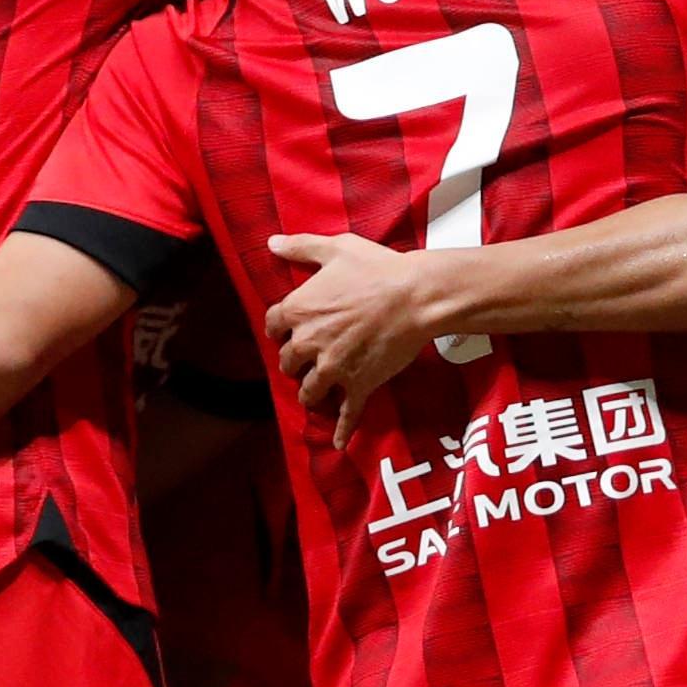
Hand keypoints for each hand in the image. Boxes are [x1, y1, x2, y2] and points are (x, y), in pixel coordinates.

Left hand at [265, 233, 435, 446]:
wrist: (416, 296)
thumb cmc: (377, 268)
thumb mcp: (336, 249)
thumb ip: (300, 247)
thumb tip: (271, 242)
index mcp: (299, 310)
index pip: (272, 324)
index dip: (279, 327)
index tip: (286, 329)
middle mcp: (310, 343)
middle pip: (287, 361)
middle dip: (294, 361)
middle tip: (304, 361)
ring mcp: (333, 368)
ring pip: (309, 391)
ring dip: (310, 392)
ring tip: (315, 392)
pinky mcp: (358, 385)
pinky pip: (346, 414)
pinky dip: (341, 431)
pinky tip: (338, 443)